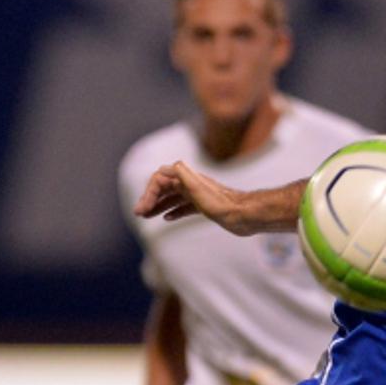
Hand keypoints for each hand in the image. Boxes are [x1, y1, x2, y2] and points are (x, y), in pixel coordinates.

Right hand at [135, 161, 258, 235]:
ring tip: (146, 216)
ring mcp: (198, 195)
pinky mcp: (205, 206)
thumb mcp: (200, 189)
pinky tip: (167, 219)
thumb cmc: (223, 204)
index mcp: (187, 178)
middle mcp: (191, 184)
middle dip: (150, 198)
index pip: (159, 180)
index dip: (148, 193)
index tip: (142, 210)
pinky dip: (173, 211)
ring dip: (158, 205)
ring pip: (172, 197)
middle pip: (164, 187)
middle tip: (139, 214)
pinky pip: (184, 206)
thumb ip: (184, 176)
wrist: (246, 215)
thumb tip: (172, 166)